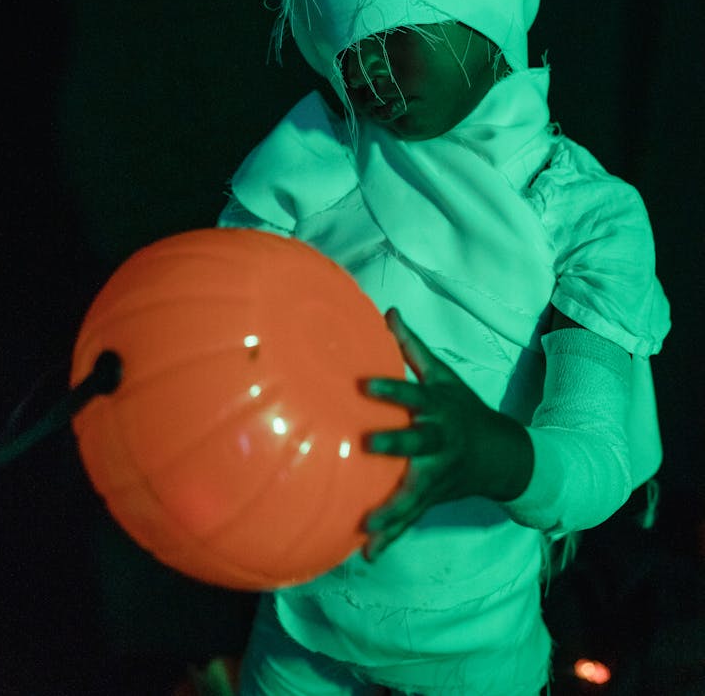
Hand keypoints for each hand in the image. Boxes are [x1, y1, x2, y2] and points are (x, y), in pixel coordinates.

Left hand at [362, 308, 530, 560]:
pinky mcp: (432, 497)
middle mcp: (439, 443)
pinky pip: (411, 519)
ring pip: (414, 491)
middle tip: (366, 444)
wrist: (502, 454)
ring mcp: (437, 474)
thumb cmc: (463, 408)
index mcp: (439, 410)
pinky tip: (368, 555)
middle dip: (394, 445)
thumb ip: (412, 347)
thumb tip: (388, 311)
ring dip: (392, 507)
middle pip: (417, 443)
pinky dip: (392, 537)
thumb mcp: (443, 376)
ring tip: (366, 522)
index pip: (413, 397)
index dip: (391, 391)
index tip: (365, 385)